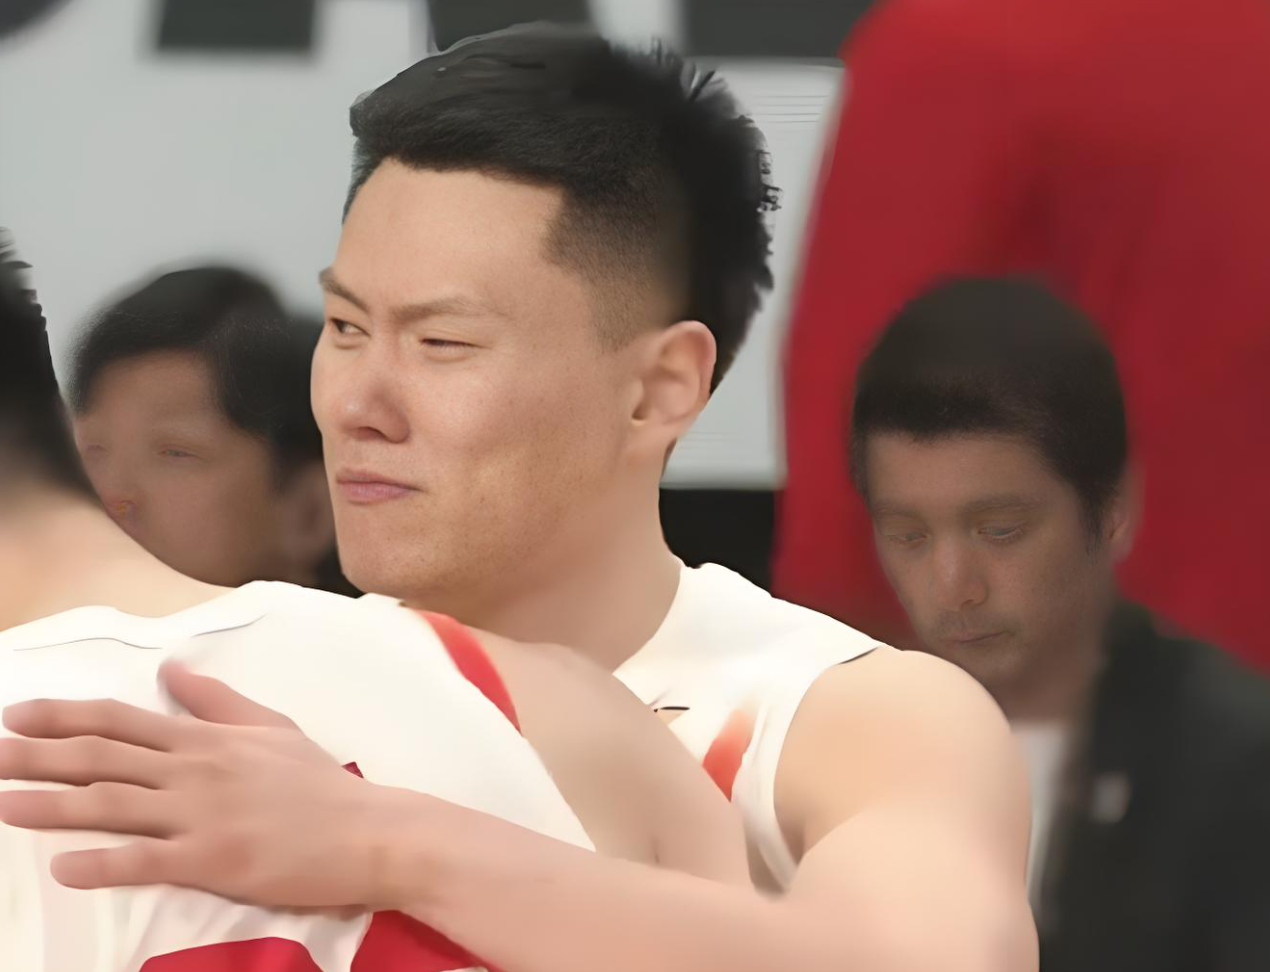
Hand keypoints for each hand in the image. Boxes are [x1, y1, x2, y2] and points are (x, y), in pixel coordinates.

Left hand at [0, 663, 399, 908]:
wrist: (366, 831)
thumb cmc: (318, 783)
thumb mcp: (271, 727)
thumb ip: (218, 701)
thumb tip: (173, 669)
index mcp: (206, 739)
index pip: (122, 721)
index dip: (65, 716)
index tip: (18, 713)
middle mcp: (193, 770)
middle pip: (101, 759)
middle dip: (37, 756)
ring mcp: (200, 815)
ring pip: (111, 805)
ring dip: (50, 805)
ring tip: (1, 805)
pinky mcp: (211, 861)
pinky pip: (145, 861)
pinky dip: (101, 864)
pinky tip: (64, 868)